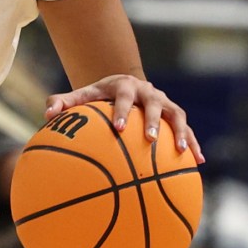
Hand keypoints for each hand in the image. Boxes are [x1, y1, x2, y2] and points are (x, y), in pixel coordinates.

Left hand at [44, 74, 203, 161]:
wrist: (125, 85)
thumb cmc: (98, 98)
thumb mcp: (81, 97)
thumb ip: (63, 103)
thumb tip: (47, 115)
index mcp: (126, 86)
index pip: (125, 97)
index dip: (123, 111)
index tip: (118, 128)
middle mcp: (149, 92)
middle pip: (156, 105)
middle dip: (155, 122)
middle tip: (151, 140)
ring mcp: (165, 103)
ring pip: (178, 116)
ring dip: (183, 133)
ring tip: (184, 152)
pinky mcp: (176, 115)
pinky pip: (188, 129)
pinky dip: (194, 144)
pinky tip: (199, 162)